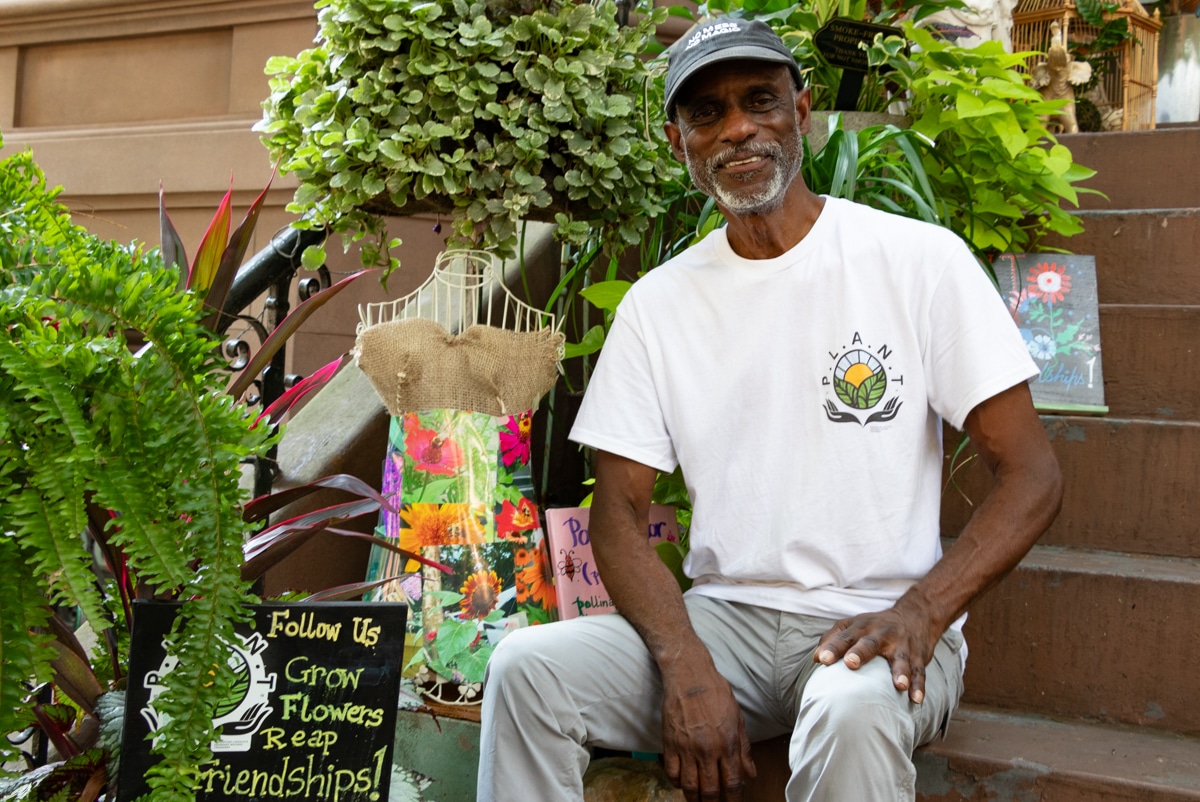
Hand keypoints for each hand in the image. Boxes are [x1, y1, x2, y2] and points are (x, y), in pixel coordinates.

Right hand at [660, 661, 755, 800]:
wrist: (689, 675)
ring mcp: (686, 747)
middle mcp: (707, 749)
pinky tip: (682, 783)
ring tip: (699, 800)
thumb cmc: (715, 692)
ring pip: (690, 786)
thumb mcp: (737, 718)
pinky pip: (671, 772)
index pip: (733, 782)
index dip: (734, 799)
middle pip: (711, 790)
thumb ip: (743, 749)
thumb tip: (750, 772)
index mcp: (727, 743)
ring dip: (695, 798)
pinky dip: (677, 783)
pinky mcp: (669, 743)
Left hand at [813, 602, 941, 703]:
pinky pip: (920, 672)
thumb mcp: (853, 625)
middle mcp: (882, 634)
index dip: (832, 648)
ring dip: (900, 672)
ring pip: (901, 659)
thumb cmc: (875, 626)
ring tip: (899, 686)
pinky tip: (916, 699)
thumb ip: (833, 638)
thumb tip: (815, 658)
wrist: (915, 616)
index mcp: (862, 627)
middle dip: (861, 653)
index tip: (822, 660)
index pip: (844, 637)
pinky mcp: (918, 657)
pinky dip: (919, 685)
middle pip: (870, 643)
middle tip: (851, 663)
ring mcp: (902, 645)